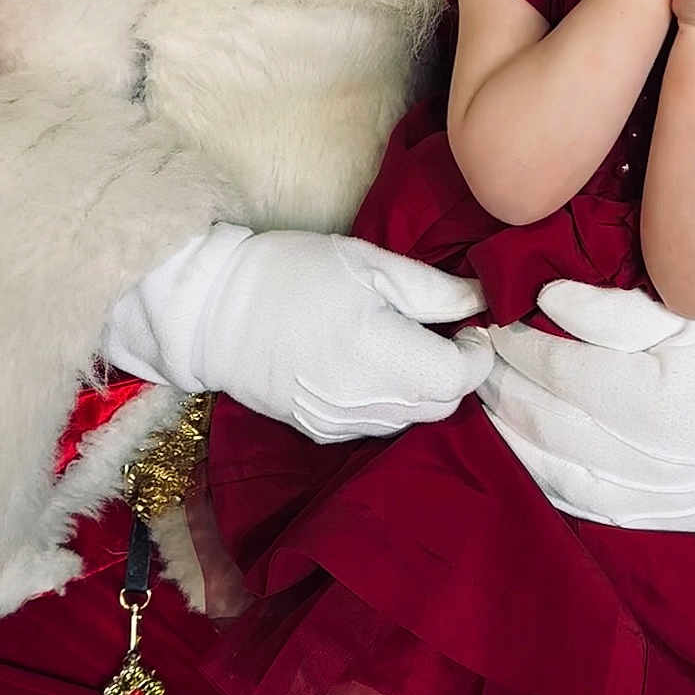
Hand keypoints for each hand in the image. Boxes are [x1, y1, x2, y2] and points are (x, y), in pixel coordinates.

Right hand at [103, 224, 493, 441]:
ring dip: (421, 389)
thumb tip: (482, 301)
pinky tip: (366, 367)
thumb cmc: (292, 273)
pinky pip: (376, 425)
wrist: (213, 311)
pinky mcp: (321, 431)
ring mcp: (342, 423)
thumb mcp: (368, 263)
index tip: (467, 325)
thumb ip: (433, 290)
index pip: (461, 377)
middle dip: (452, 371)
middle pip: (442, 404)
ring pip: (411, 419)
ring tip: (400, 347)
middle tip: (438, 332)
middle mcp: (367, 400)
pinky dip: (387, 401)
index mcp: (383, 354)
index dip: (476, 352)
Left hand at [465, 281, 694, 527]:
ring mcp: (650, 502)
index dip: (517, 338)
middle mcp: (652, 461)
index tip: (491, 311)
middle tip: (475, 345)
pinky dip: (532, 465)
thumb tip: (547, 297)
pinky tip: (515, 435)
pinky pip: (571, 499)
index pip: (561, 367)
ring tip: (487, 384)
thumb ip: (618, 307)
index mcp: (664, 400)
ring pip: (546, 464)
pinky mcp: (651, 523)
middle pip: (544, 417)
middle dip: (501, 378)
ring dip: (504, 422)